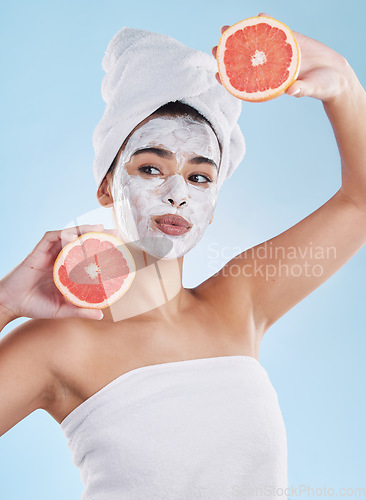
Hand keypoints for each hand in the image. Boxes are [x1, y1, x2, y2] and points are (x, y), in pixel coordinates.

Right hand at [0, 224, 117, 320]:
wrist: (12, 304)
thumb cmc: (36, 306)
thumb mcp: (62, 309)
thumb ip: (80, 310)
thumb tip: (102, 314)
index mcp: (68, 269)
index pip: (88, 254)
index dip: (102, 249)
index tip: (118, 247)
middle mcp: (61, 258)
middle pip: (81, 241)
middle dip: (98, 235)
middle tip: (115, 232)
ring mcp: (50, 253)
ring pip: (69, 235)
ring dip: (84, 229)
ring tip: (100, 228)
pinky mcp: (38, 251)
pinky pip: (51, 237)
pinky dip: (63, 233)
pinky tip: (73, 234)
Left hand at [211, 13, 355, 102]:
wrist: (335, 75)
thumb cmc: (322, 87)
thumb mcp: (312, 89)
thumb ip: (302, 90)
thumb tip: (292, 91)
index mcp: (271, 83)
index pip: (246, 82)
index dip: (230, 79)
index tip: (217, 75)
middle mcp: (271, 67)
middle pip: (246, 60)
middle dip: (229, 54)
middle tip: (215, 48)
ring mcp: (279, 52)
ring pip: (257, 43)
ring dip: (242, 35)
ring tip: (226, 28)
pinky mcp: (290, 40)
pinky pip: (276, 30)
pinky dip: (268, 22)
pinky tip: (258, 16)